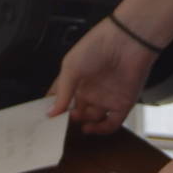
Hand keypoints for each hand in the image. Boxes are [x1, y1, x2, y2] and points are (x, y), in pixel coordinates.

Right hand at [46, 16, 158, 134]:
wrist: (127, 42)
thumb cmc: (97, 46)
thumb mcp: (71, 67)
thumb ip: (61, 93)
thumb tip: (51, 112)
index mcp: (76, 78)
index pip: (61, 97)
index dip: (53, 108)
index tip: (45, 119)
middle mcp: (90, 89)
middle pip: (76, 111)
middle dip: (68, 120)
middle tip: (59, 126)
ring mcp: (106, 97)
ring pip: (92, 119)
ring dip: (83, 124)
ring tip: (75, 126)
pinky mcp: (122, 104)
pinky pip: (111, 123)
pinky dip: (101, 129)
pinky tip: (90, 128)